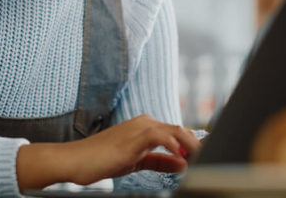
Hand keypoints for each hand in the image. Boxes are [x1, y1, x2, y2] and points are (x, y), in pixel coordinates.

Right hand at [16, 115, 200, 189]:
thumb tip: (182, 163)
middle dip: (196, 144)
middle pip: (179, 130)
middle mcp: (144, 123)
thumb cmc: (101, 160)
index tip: (207, 154)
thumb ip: (159, 161)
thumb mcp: (136, 162)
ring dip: (191, 145)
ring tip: (202, 158)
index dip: (194, 144)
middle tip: (210, 158)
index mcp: (145, 127)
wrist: (75, 160)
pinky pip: (160, 137)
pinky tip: (182, 157)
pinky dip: (174, 146)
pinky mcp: (133, 137)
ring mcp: (139, 128)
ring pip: (174, 131)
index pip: (176, 133)